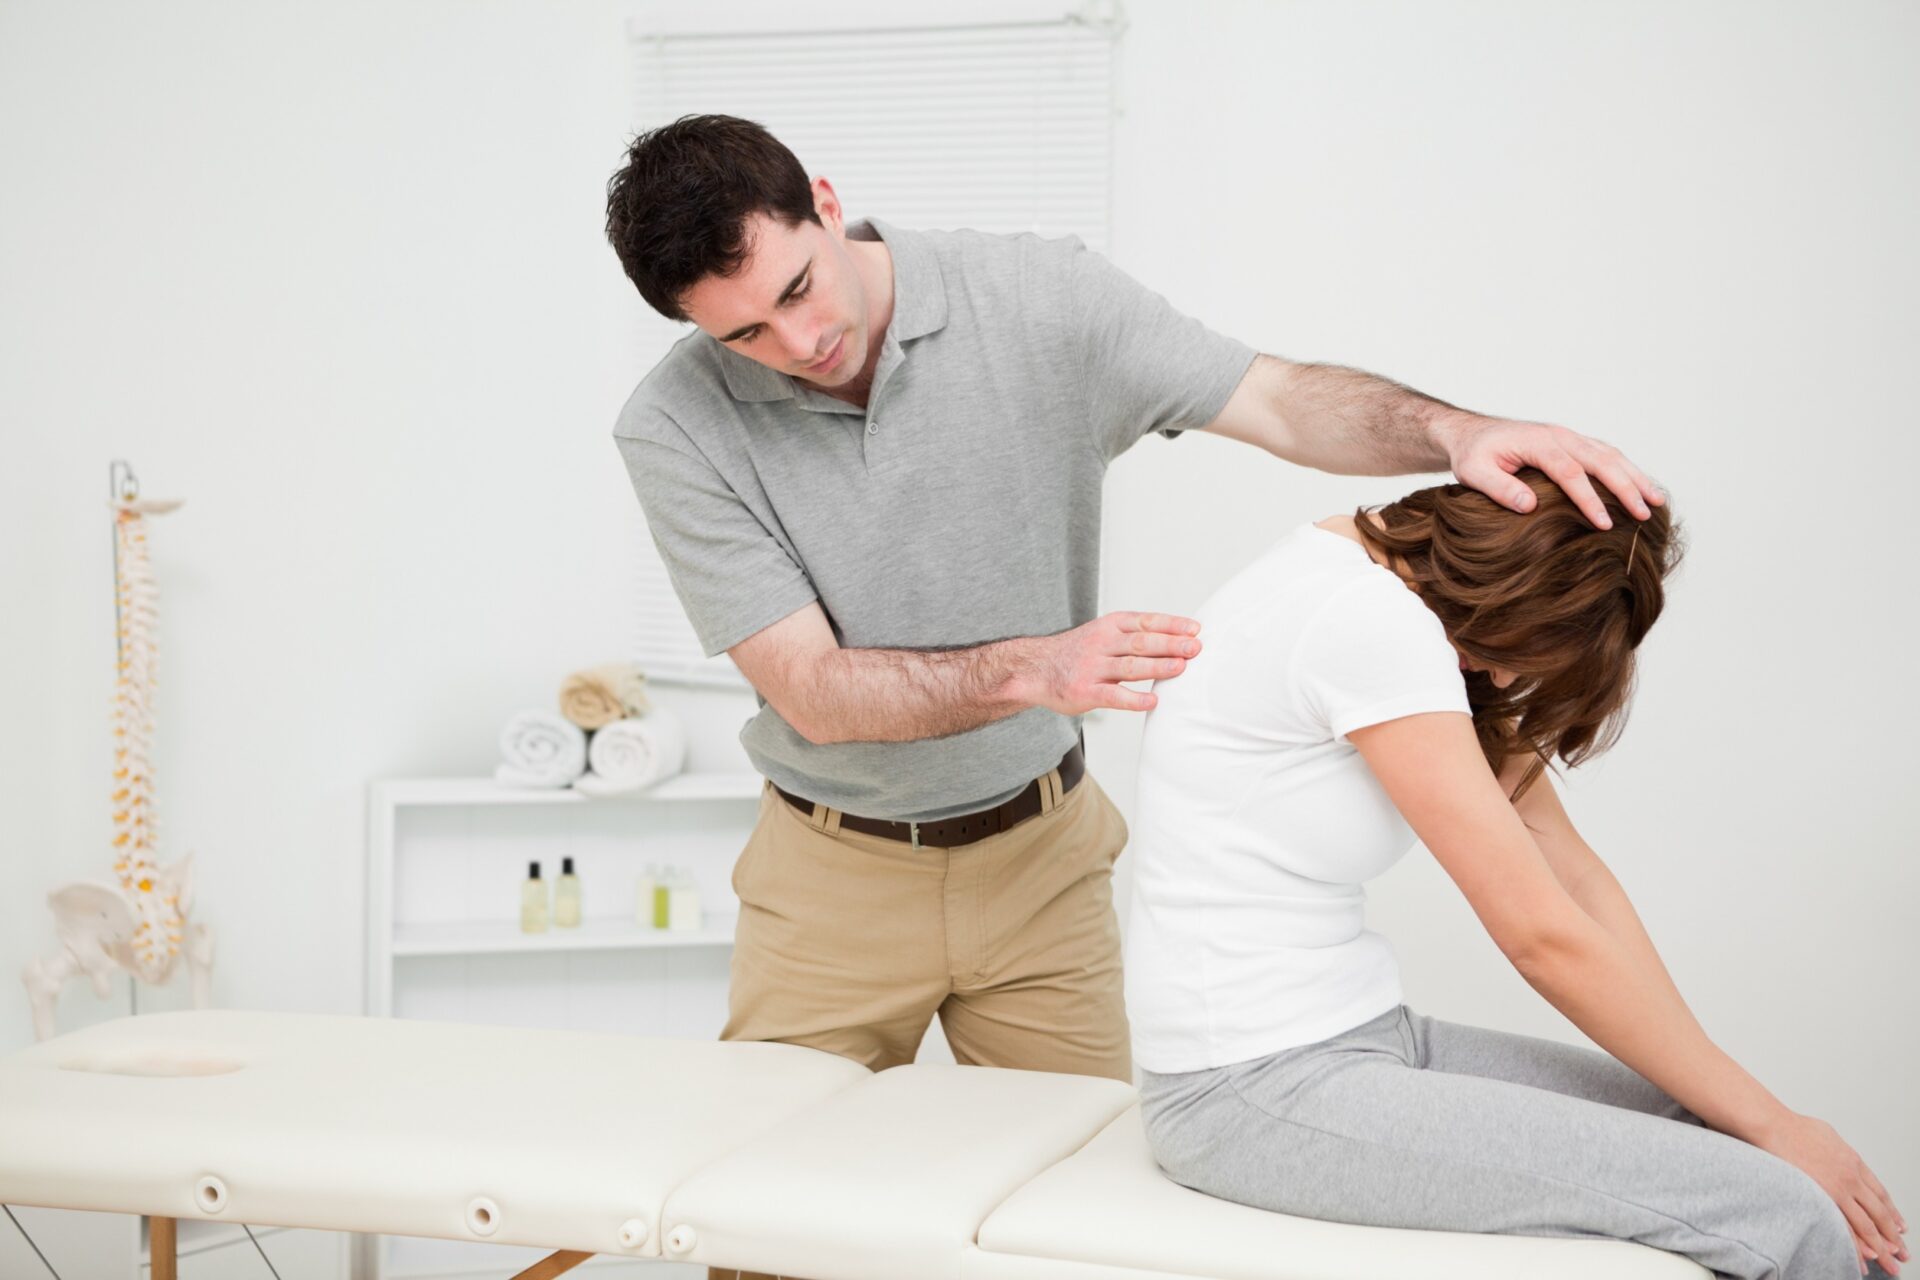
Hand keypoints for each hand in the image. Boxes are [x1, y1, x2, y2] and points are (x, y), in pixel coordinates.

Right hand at [1022, 612, 1200, 715]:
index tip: (1195, 629)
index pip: (1145, 622)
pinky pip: (1113, 695)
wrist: (1035, 669)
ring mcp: (1092, 668)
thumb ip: (1134, 637)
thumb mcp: (1102, 633)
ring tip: (1181, 668)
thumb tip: (1178, 640)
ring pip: (1130, 666)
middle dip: (1170, 644)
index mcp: (1109, 626)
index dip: (1171, 625)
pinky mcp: (1085, 692)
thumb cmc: (1077, 653)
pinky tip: (1152, 701)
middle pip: (1141, 642)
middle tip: (1195, 648)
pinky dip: (1134, 699)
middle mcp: (1102, 643)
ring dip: (1157, 666)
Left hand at [1438, 411, 1663, 529]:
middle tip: (1644, 514)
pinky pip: (1605, 454)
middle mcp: (1559, 436)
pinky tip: (1640, 487)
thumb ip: (1499, 488)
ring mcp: (1569, 437)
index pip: (1570, 472)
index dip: (1589, 498)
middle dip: (1626, 487)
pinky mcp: (1573, 443)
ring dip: (1635, 477)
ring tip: (1656, 501)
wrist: (1471, 432)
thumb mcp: (1474, 473)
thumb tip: (1530, 508)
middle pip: (1601, 460)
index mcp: (1538, 442)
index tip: (1605, 524)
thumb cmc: (1472, 454)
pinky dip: (1626, 470)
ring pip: (1610, 454)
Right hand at [1755, 1112, 1907, 1275]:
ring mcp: (1837, 1190)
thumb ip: (1840, 1152)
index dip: (1892, 1213)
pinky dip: (1856, 1245)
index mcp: (1854, 1162)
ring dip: (1881, 1247)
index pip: (1881, 1194)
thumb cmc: (1793, 1128)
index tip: (1899, 1227)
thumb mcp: (1829, 1135)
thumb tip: (1841, 1157)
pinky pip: (1843, 1227)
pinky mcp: (1820, 1198)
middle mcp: (1851, 1178)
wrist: (1775, 1127)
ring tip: (1889, 1263)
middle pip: (1880, 1213)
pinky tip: (1864, 1257)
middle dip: (1893, 1236)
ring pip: (1867, 1225)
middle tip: (1901, 1252)